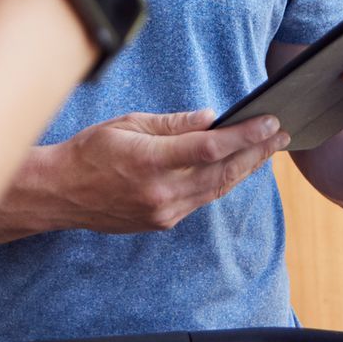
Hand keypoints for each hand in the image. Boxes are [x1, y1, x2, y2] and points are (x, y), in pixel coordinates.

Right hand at [33, 110, 290, 232]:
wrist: (61, 193)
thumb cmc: (90, 151)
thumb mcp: (128, 124)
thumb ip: (173, 124)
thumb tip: (212, 119)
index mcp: (150, 161)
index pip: (210, 147)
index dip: (245, 135)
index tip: (270, 122)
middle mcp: (160, 192)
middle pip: (222, 172)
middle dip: (257, 152)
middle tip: (282, 135)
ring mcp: (163, 213)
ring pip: (216, 189)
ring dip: (246, 169)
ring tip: (267, 149)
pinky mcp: (162, 223)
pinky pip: (200, 200)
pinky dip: (221, 182)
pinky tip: (235, 167)